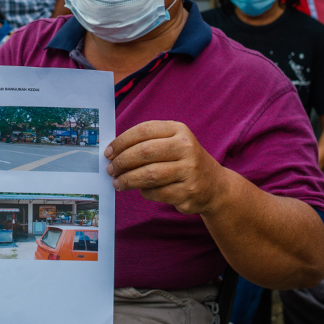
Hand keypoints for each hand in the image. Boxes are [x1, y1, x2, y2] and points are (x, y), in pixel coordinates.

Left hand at [105, 120, 225, 214]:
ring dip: (128, 180)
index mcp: (179, 130)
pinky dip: (145, 192)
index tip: (108, 152)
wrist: (214, 185)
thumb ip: (146, 142)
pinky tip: (141, 190)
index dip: (121, 141)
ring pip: (149, 175)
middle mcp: (186, 148)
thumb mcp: (172, 142)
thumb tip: (113, 152)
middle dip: (122, 162)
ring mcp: (189, 171)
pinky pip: (157, 193)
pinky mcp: (188, 192)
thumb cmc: (183, 161)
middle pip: (144, 152)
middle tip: (110, 170)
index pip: (144, 130)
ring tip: (118, 183)